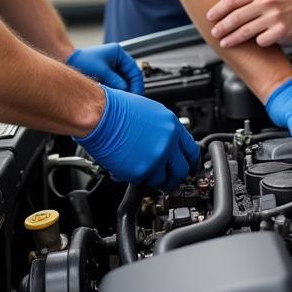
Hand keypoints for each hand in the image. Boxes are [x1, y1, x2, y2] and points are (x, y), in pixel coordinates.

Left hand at [68, 44, 144, 94]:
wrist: (67, 60)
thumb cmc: (82, 61)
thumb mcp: (102, 72)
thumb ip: (116, 82)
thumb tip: (126, 92)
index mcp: (119, 53)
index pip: (135, 71)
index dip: (137, 86)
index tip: (136, 97)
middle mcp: (117, 59)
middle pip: (131, 77)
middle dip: (131, 89)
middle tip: (130, 102)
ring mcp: (112, 66)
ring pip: (124, 82)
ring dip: (124, 91)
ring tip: (122, 101)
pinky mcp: (107, 73)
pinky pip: (117, 83)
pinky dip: (117, 90)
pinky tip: (115, 97)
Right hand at [74, 87, 200, 187]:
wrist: (99, 115)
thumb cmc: (116, 109)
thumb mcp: (150, 112)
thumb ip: (163, 130)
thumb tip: (168, 144)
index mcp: (171, 125)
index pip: (192, 150)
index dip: (191, 162)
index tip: (189, 168)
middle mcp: (167, 142)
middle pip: (181, 171)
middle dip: (175, 177)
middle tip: (167, 178)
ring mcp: (155, 158)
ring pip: (162, 180)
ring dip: (152, 179)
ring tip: (140, 170)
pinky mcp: (140, 171)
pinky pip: (142, 182)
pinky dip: (134, 179)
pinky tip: (126, 168)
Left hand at [207, 0, 291, 48]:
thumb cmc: (283, 2)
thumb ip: (247, 0)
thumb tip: (221, 12)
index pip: (232, 0)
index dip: (217, 10)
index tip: (209, 17)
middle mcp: (266, 2)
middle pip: (236, 17)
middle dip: (222, 27)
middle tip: (215, 33)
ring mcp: (274, 17)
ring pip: (246, 31)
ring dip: (232, 39)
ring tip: (225, 42)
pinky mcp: (282, 31)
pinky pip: (261, 41)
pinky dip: (257, 43)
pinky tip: (257, 43)